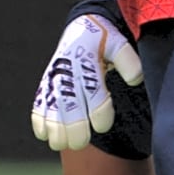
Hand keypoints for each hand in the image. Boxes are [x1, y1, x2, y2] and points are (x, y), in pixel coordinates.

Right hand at [31, 14, 143, 150]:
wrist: (81, 30)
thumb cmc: (104, 42)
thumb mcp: (119, 44)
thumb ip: (128, 61)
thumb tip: (135, 79)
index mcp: (87, 64)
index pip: (93, 95)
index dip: (99, 115)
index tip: (102, 125)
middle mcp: (67, 73)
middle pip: (68, 106)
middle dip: (73, 128)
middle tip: (80, 143)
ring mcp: (53, 80)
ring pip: (50, 108)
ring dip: (53, 129)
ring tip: (62, 144)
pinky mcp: (45, 86)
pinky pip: (38, 105)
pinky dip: (39, 121)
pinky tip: (45, 135)